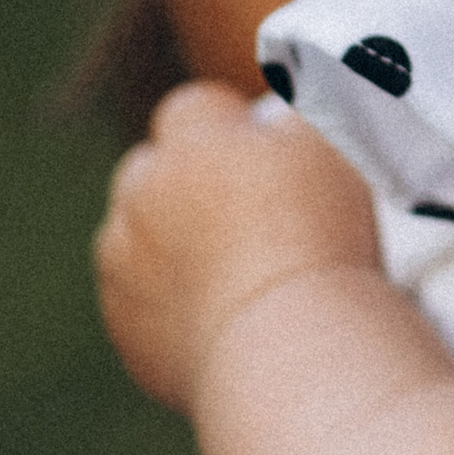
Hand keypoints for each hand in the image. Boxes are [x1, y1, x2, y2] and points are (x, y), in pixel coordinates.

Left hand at [95, 80, 378, 415]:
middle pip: (152, 170)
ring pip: (136, 236)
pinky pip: (139, 302)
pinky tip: (220, 317)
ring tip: (232, 271)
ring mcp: (123, 265)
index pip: (194, 109)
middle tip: (243, 212)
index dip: (229, 126)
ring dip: (168, 243)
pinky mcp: (125, 328)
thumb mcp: (330, 148)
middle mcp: (141, 196)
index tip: (261, 152)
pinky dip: (168, 304)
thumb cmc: (319, 237)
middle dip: (184, 182)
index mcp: (190, 144)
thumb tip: (281, 113)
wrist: (286, 345)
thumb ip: (298, 115)